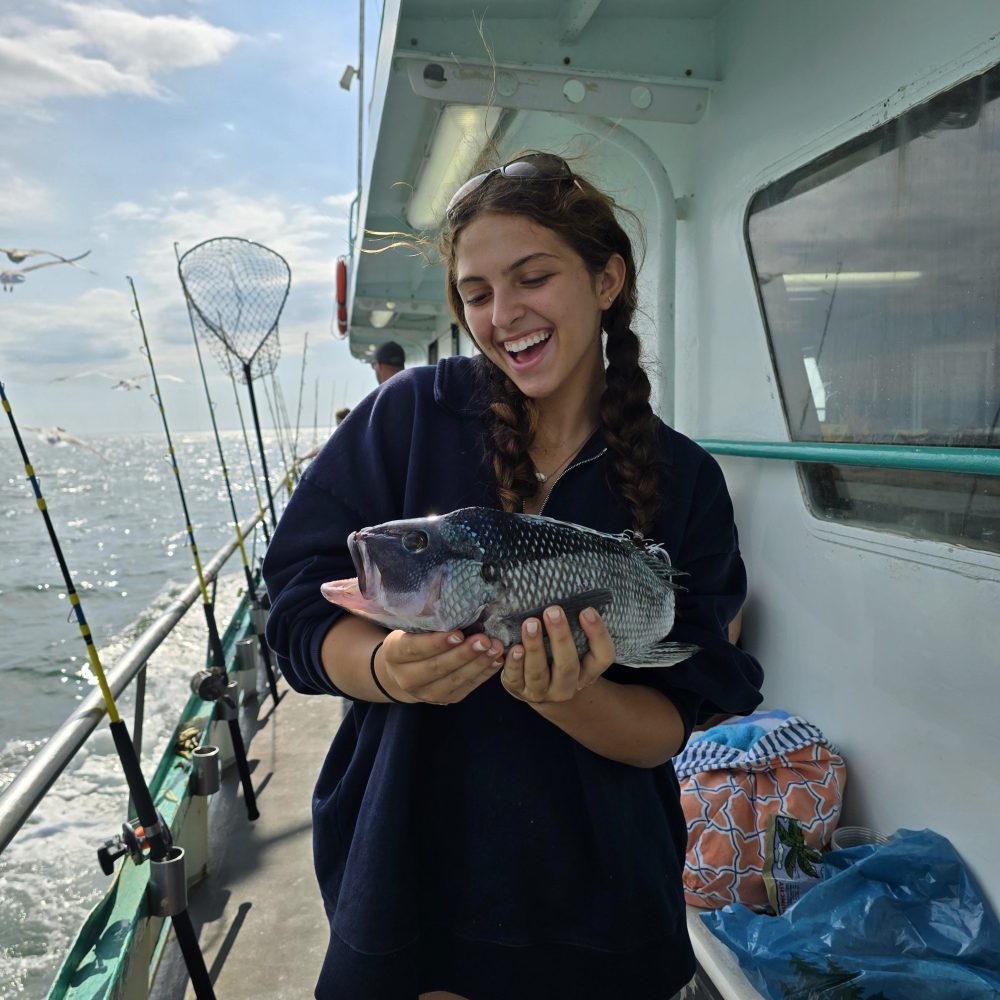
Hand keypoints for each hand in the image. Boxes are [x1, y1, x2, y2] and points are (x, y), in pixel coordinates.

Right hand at [378, 629, 503, 704]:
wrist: (404, 671)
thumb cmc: (411, 638)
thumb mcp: (408, 627)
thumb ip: (425, 619)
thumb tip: (452, 602)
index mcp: (394, 654)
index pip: (414, 649)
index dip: (436, 643)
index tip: (458, 633)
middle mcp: (407, 678)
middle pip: (437, 667)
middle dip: (463, 654)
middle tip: (485, 639)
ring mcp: (427, 693)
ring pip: (455, 680)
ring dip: (478, 663)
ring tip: (496, 648)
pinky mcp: (447, 699)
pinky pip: (468, 687)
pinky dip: (484, 674)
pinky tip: (497, 660)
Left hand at [500, 605, 615, 703]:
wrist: (537, 688)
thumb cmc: (557, 658)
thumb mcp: (572, 647)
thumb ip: (573, 627)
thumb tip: (567, 592)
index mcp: (587, 673)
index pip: (603, 657)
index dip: (598, 635)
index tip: (587, 610)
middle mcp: (567, 686)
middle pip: (568, 666)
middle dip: (560, 638)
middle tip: (552, 611)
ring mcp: (542, 692)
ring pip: (539, 673)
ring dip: (535, 648)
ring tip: (530, 624)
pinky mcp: (519, 690)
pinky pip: (516, 679)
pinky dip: (514, 664)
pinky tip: (514, 648)